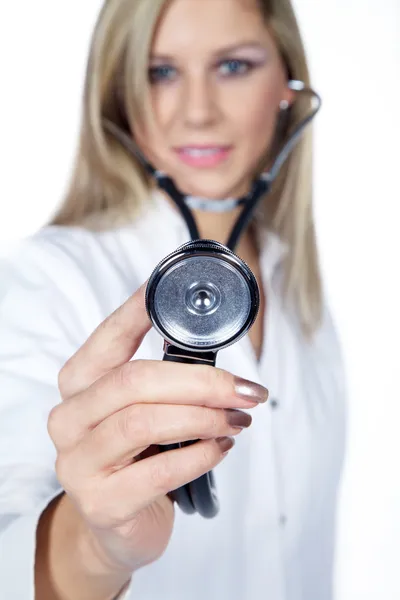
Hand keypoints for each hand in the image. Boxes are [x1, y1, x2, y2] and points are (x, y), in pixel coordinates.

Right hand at [48, 282, 267, 574]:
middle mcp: (69, 418)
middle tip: (245, 389)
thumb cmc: (136, 454)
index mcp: (78, 384)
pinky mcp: (102, 503)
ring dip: (204, 417)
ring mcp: (78, 463)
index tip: (174, 291)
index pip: (109, 338)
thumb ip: (161, 373)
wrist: (116, 523)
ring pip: (144, 422)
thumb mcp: (142, 407)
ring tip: (238, 418)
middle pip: (134, 381)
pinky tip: (221, 447)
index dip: (139, 311)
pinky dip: (201, 455)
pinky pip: (160, 471)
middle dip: (200, 382)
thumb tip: (203, 329)